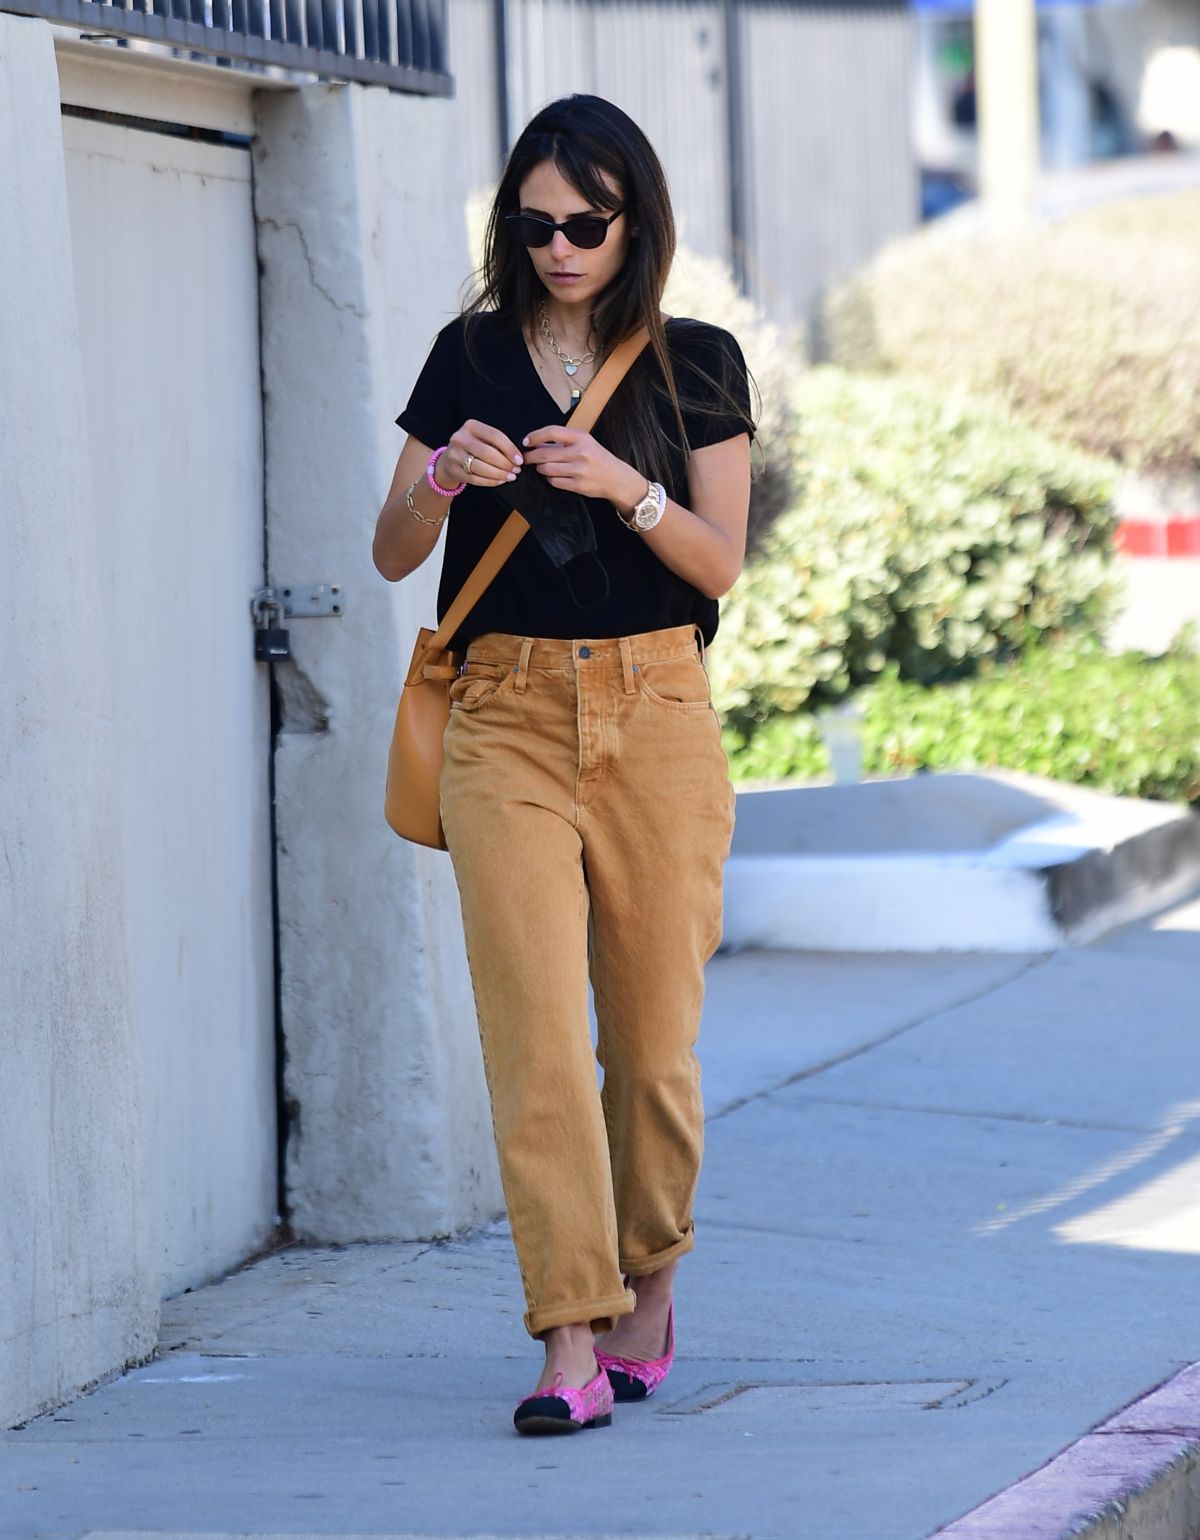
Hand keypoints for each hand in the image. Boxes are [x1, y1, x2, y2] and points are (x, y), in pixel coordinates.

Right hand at [442, 420, 523, 488]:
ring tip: (510, 476)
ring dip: (499, 474)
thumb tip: (517, 458)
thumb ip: (496, 444)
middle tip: (516, 470)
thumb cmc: (472, 448)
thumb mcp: (482, 438)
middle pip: (488, 453)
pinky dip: (490, 481)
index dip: (509, 449)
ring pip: (481, 468)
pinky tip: (499, 481)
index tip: (520, 460)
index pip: (495, 436)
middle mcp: (460, 439)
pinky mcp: (453, 470)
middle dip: (505, 463)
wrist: (448, 460)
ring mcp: (454, 455)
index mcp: (471, 426)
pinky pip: (475, 479)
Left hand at [521, 426, 641, 505]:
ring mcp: (579, 470)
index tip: (526, 441)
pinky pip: (554, 482)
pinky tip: (554, 476)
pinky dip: (550, 479)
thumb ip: (564, 441)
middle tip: (525, 458)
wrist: (617, 478)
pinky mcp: (578, 485)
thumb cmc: (598, 458)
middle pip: (545, 453)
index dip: (535, 436)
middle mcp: (581, 452)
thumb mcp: (586, 443)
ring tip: (542, 467)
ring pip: (547, 469)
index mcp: (581, 437)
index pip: (551, 432)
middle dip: (531, 456)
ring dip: (540, 468)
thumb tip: (536, 442)